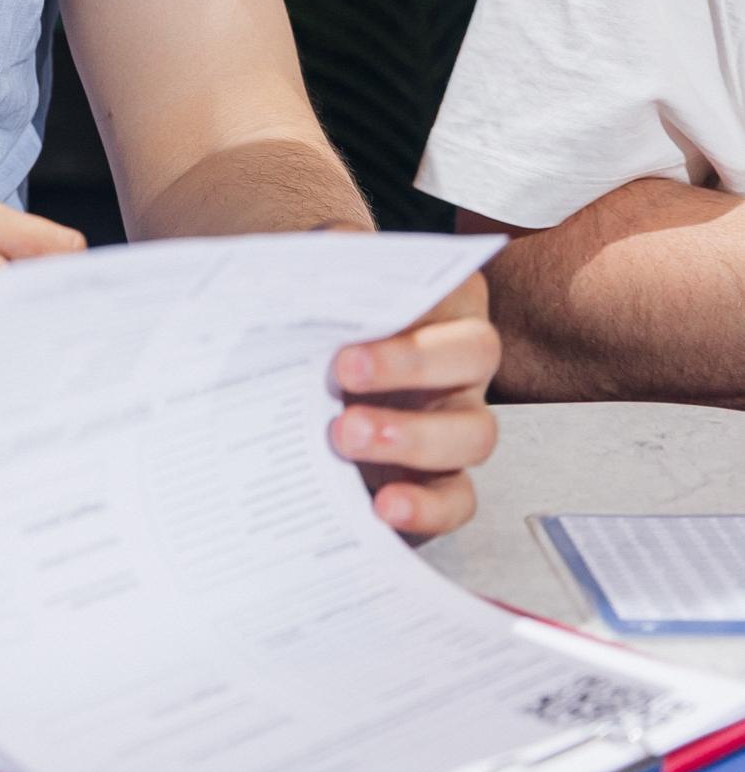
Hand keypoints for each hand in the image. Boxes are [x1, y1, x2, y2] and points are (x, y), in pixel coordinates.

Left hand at [328, 273, 499, 539]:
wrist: (295, 370)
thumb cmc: (317, 317)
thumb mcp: (316, 280)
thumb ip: (324, 264)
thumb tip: (315, 266)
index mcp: (441, 301)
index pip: (459, 295)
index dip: (410, 313)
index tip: (347, 343)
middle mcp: (459, 361)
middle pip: (477, 355)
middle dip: (411, 365)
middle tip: (342, 374)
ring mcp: (455, 423)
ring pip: (475, 433)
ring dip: (414, 437)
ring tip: (345, 436)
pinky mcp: (438, 481)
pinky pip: (458, 499)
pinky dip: (427, 507)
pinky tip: (384, 506)